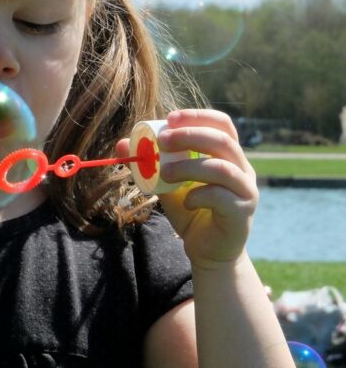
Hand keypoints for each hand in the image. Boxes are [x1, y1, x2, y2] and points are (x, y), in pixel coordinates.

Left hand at [119, 109, 257, 268]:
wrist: (208, 250)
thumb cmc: (190, 209)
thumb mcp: (166, 183)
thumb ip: (150, 164)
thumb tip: (121, 145)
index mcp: (227, 155)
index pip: (222, 124)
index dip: (197, 117)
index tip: (170, 118)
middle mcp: (242, 169)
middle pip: (223, 140)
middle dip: (189, 136)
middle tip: (161, 141)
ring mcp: (245, 191)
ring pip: (223, 168)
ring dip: (189, 167)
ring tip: (164, 173)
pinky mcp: (242, 213)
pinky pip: (222, 198)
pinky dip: (198, 196)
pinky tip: (185, 202)